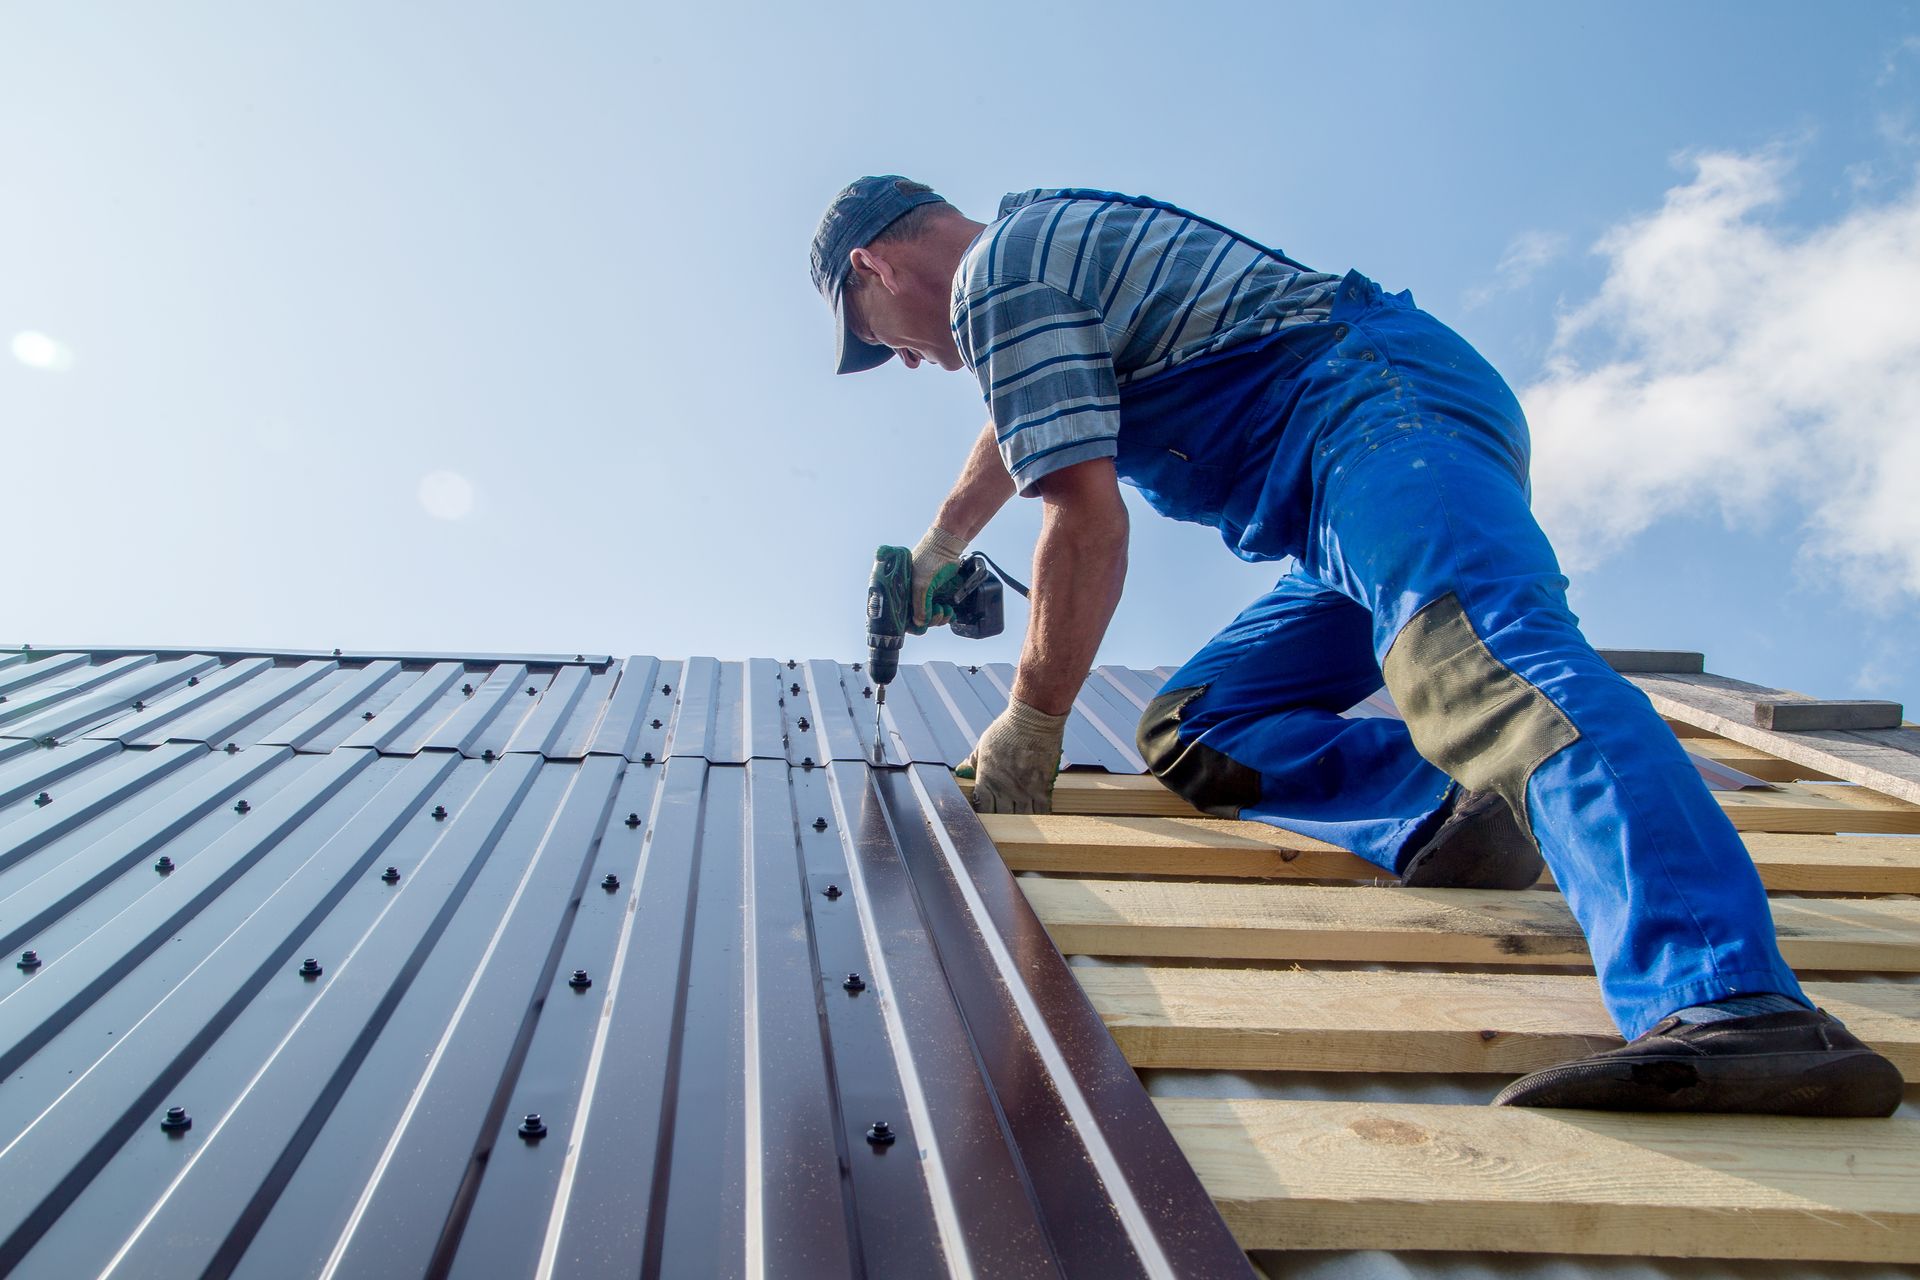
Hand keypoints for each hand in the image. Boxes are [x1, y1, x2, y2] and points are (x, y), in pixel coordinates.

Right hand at [910, 526, 966, 630]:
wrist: (946, 546)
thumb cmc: (929, 560)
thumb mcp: (921, 585)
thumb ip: (920, 605)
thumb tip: (920, 622)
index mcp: (903, 593)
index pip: (903, 617)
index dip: (913, 624)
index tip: (922, 625)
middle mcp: (913, 596)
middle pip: (920, 620)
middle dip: (931, 620)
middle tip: (939, 610)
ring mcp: (927, 595)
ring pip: (932, 617)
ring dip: (941, 617)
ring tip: (946, 608)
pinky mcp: (940, 594)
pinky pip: (942, 611)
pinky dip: (947, 614)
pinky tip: (951, 611)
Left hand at [957, 697, 1067, 812]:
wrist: (1034, 719)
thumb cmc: (1007, 729)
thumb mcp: (984, 744)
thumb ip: (973, 761)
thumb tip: (960, 771)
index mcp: (987, 779)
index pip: (981, 809)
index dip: (983, 814)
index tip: (985, 814)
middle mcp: (1005, 788)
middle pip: (1001, 818)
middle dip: (1001, 820)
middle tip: (1004, 819)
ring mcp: (1025, 790)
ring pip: (1022, 818)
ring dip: (1020, 821)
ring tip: (1020, 819)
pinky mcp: (1043, 787)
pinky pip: (1042, 811)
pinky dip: (1039, 816)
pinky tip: (1037, 815)